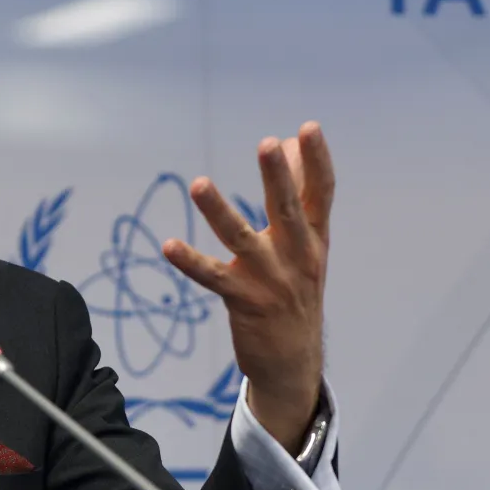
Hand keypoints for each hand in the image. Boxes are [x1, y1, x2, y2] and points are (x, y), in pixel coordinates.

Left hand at [161, 122, 333, 452]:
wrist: (294, 362)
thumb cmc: (296, 290)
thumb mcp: (305, 244)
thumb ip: (298, 193)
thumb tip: (290, 144)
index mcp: (315, 240)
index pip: (321, 194)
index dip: (316, 161)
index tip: (308, 128)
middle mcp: (297, 257)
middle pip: (288, 211)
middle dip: (278, 178)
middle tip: (268, 144)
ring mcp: (271, 281)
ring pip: (241, 239)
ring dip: (219, 211)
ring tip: (198, 183)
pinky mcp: (244, 301)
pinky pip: (213, 277)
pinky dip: (190, 261)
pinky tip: (168, 245)